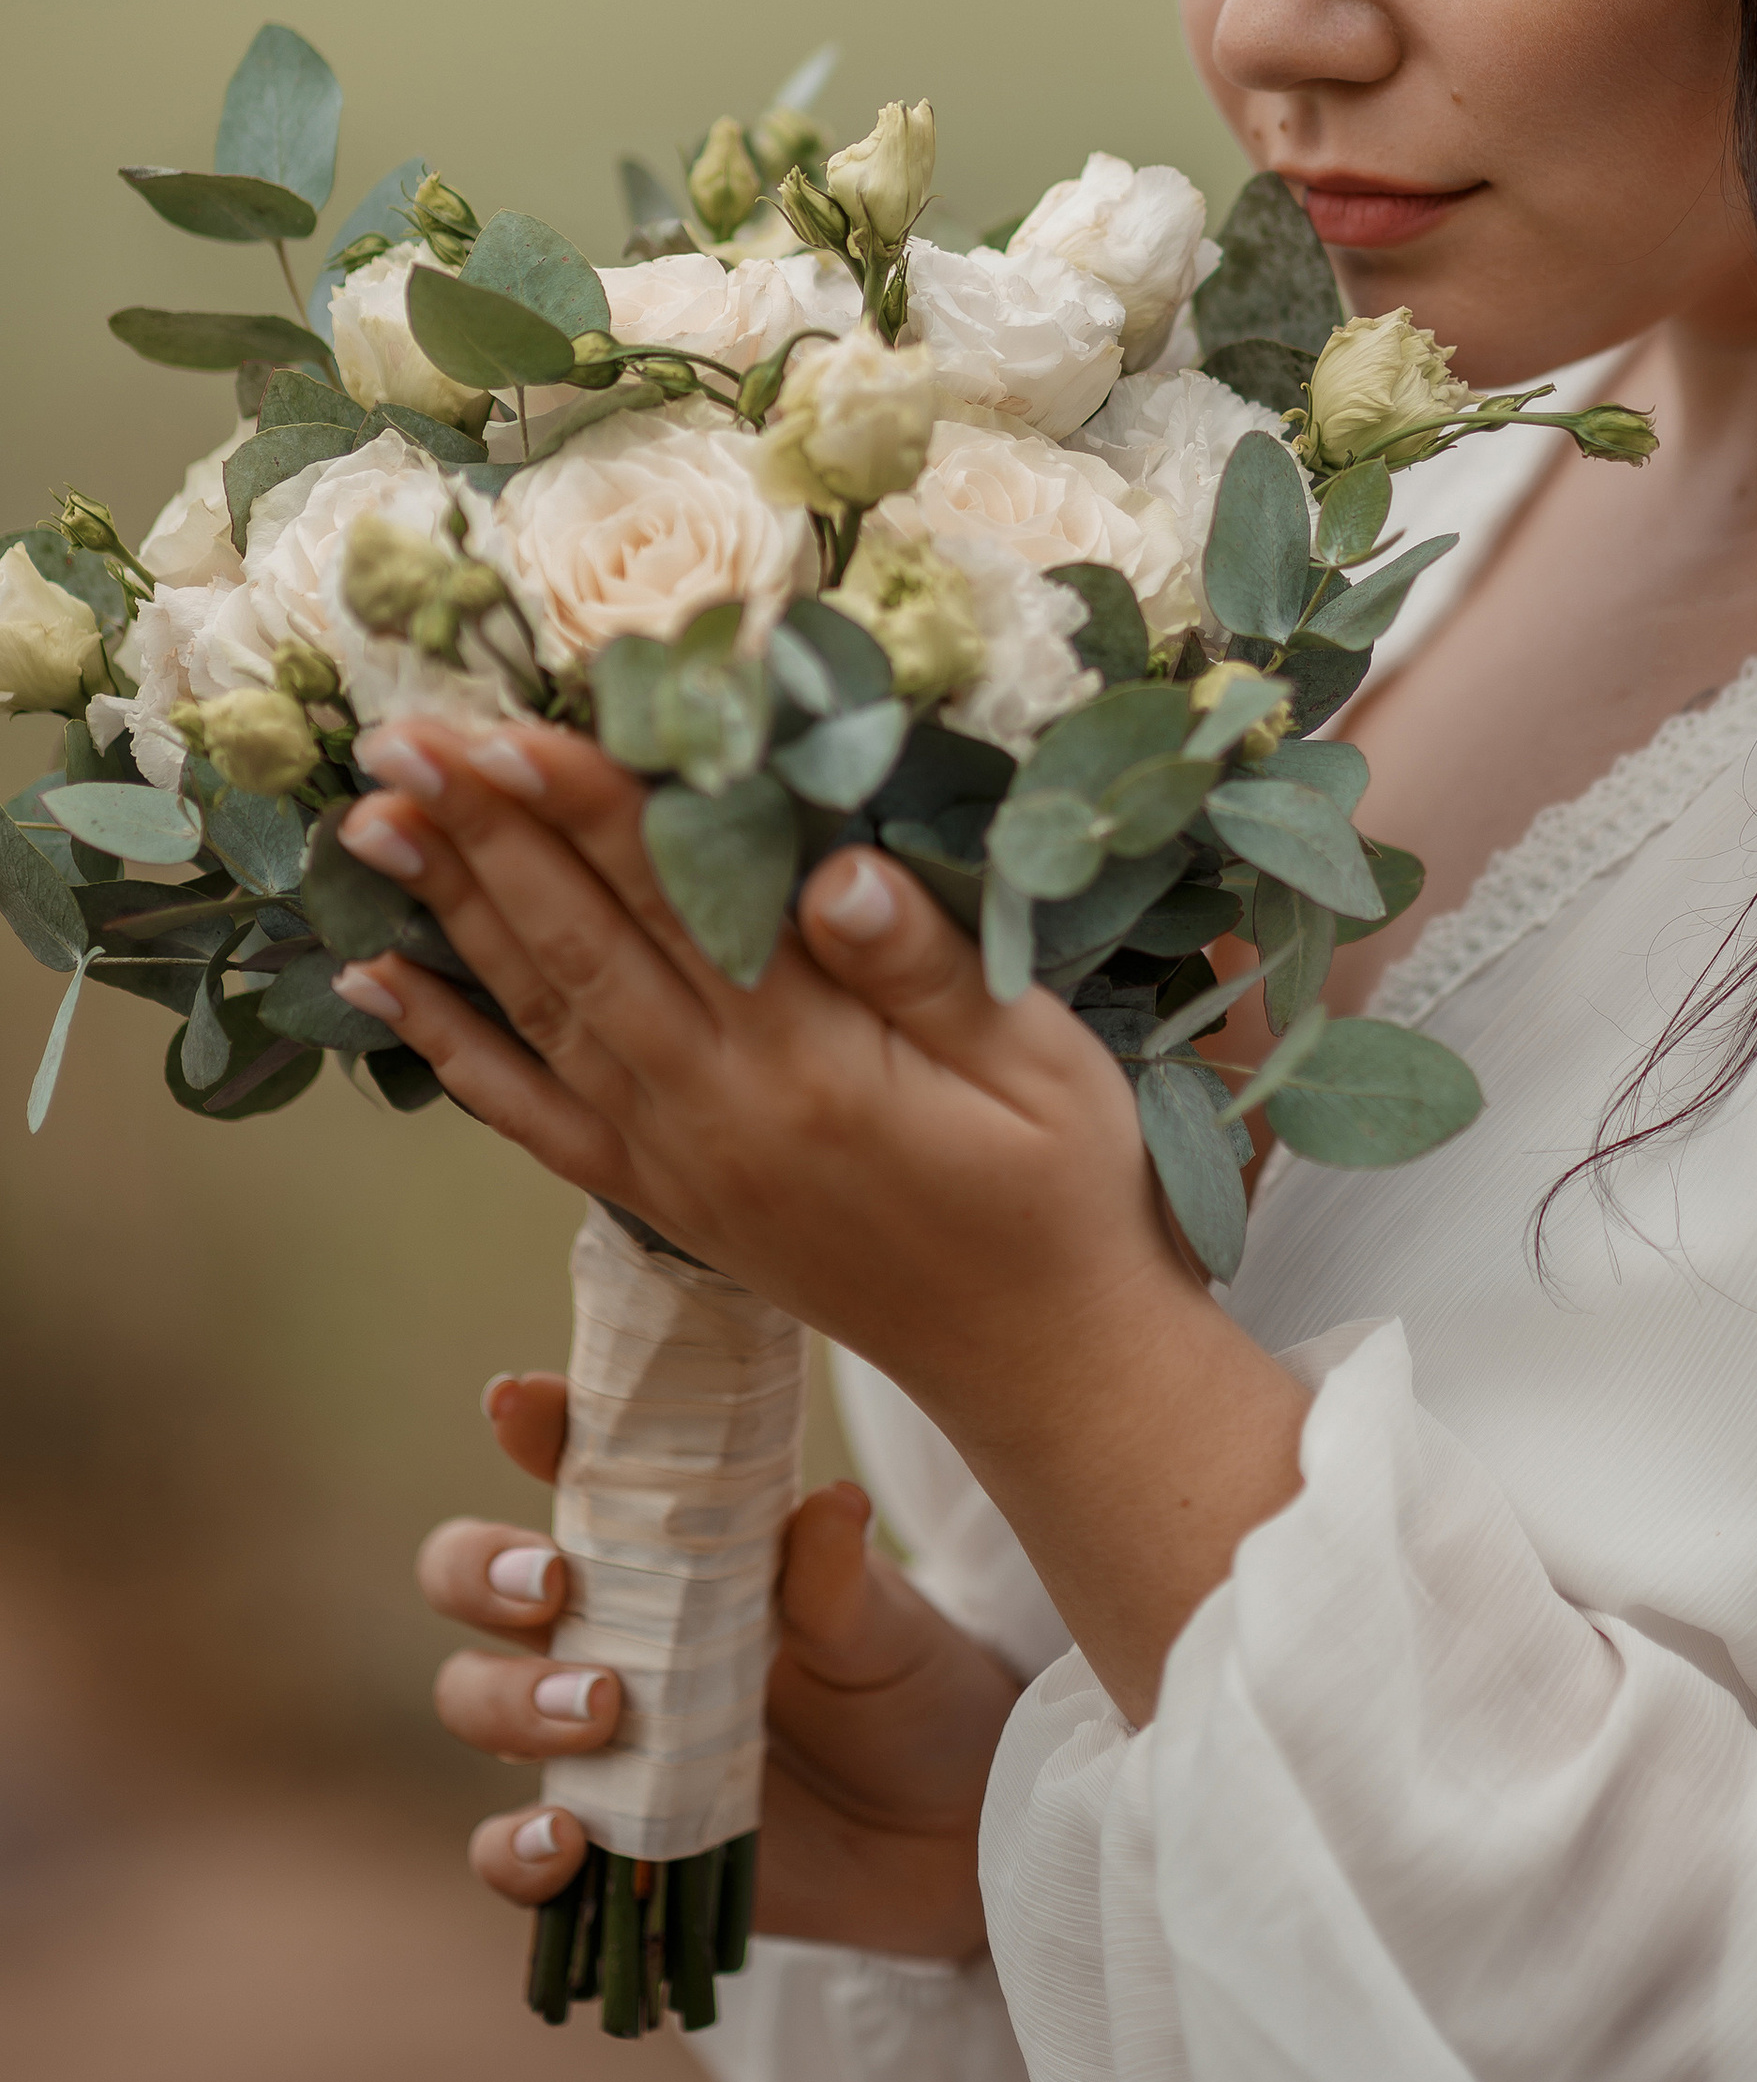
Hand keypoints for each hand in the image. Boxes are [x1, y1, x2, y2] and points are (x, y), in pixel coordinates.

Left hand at [343, 719, 1311, 1719]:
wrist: (1037, 1358)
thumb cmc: (1061, 1190)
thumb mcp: (1043, 1065)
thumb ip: (931, 968)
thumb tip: (835, 869)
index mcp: (811, 1062)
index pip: (677, 897)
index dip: (587, 804)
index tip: (502, 723)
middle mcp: (715, 1109)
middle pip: (577, 941)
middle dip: (482, 829)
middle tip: (396, 733)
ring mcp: (674, 1159)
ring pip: (538, 1011)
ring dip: (449, 909)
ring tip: (371, 818)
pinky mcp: (661, 1199)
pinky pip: (529, 1117)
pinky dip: (449, 1047)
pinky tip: (379, 985)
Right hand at [420, 1367, 1024, 1957]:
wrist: (943, 1827)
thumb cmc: (901, 1687)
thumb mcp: (883, 1626)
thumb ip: (838, 1577)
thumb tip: (834, 1503)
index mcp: (665, 1547)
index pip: (576, 1466)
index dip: (534, 1424)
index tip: (517, 1401)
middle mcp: (607, 1631)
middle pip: (474, 1578)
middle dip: (482, 1570)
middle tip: (551, 1585)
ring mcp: (591, 1738)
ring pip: (473, 1699)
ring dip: (507, 1700)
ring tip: (597, 1707)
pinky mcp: (604, 1842)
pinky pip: (510, 1853)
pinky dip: (515, 1850)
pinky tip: (566, 1841)